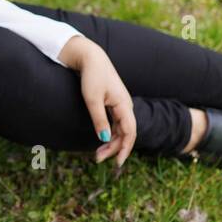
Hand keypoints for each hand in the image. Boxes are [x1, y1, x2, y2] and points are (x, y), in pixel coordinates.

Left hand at [59, 35, 136, 169]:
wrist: (91, 58)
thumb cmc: (91, 77)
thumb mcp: (92, 100)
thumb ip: (99, 119)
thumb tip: (105, 138)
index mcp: (124, 105)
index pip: (130, 132)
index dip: (125, 149)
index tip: (117, 163)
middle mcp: (126, 106)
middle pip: (126, 133)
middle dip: (115, 149)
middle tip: (98, 159)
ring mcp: (121, 104)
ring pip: (121, 129)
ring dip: (112, 142)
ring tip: (98, 153)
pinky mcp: (115, 103)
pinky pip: (117, 122)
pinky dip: (111, 133)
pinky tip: (103, 139)